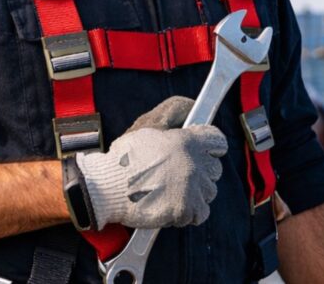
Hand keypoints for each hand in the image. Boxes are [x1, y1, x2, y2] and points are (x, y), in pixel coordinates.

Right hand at [76, 96, 226, 229]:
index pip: (217, 142)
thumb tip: (190, 109)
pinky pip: (201, 214)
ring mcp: (192, 187)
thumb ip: (172, 118)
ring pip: (209, 192)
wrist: (106, 188)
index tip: (207, 153)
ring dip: (195, 195)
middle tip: (178, 177)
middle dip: (200, 173)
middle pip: (214, 170)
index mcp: (186, 140)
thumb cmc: (124, 159)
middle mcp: (194, 162)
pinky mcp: (186, 209)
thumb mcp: (148, 127)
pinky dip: (189, 214)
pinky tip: (172, 207)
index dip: (212, 148)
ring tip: (172, 193)